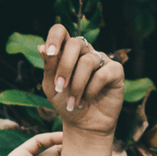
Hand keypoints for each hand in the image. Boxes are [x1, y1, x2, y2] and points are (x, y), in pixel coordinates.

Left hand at [38, 22, 124, 136]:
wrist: (83, 124)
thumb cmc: (66, 102)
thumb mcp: (52, 86)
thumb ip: (49, 67)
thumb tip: (41, 47)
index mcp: (67, 51)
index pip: (61, 31)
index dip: (55, 38)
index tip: (49, 53)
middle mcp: (85, 52)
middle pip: (76, 43)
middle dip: (65, 66)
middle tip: (60, 87)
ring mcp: (101, 60)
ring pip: (87, 62)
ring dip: (76, 85)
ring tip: (73, 102)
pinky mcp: (116, 71)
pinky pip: (101, 74)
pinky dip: (90, 90)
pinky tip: (87, 100)